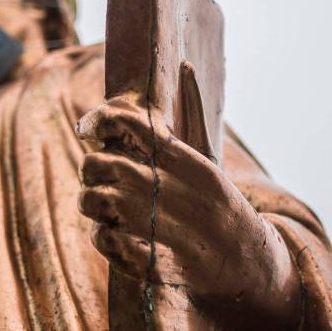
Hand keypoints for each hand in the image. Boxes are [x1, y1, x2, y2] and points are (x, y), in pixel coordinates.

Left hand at [77, 96, 299, 330]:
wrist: (246, 264)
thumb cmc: (219, 203)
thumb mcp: (208, 158)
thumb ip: (191, 114)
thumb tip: (186, 66)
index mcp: (184, 161)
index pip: (131, 123)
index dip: (101, 118)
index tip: (86, 127)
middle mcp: (169, 190)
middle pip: (100, 163)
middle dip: (91, 168)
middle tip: (96, 176)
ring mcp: (158, 226)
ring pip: (94, 201)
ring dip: (91, 202)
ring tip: (104, 207)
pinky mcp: (149, 259)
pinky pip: (103, 238)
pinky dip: (103, 235)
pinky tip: (117, 234)